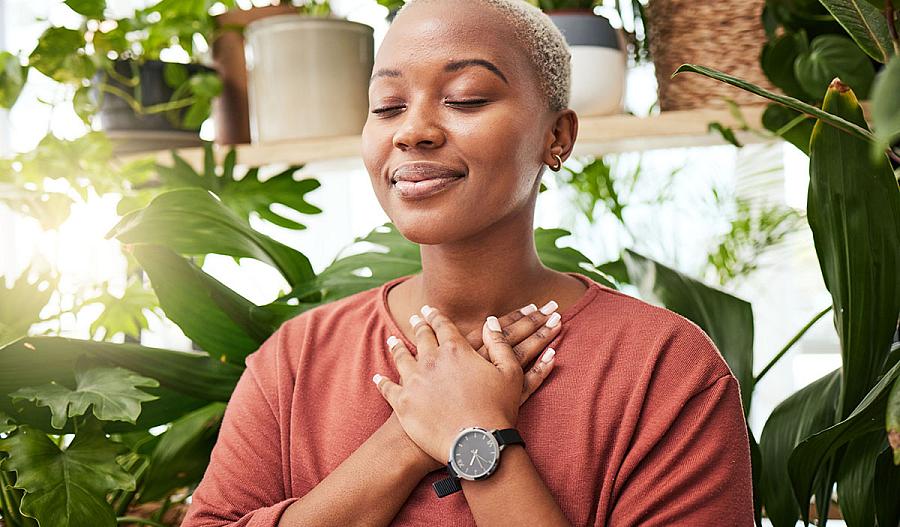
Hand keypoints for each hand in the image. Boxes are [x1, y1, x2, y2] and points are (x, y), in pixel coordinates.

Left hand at [373, 305, 558, 466]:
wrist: (476, 445)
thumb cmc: (498, 410)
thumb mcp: (510, 373)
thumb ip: (500, 344)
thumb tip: (490, 321)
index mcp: (456, 350)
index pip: (443, 326)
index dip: (436, 316)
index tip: (430, 310)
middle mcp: (431, 360)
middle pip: (421, 337)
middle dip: (418, 326)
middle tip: (415, 319)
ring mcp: (414, 381)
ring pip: (401, 358)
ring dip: (397, 348)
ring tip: (393, 341)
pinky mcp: (403, 403)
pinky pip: (388, 388)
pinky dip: (382, 382)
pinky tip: (378, 378)